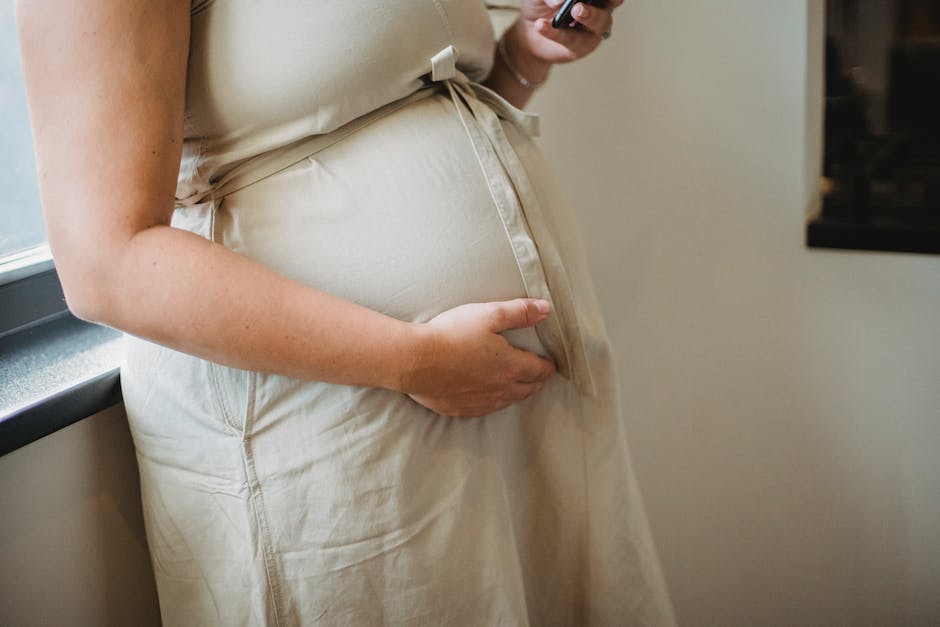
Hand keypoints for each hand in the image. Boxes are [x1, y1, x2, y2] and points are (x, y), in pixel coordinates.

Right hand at [402, 298, 556, 417]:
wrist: (414, 361)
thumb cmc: (451, 335)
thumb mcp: (488, 315)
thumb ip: (519, 312)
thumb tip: (546, 309)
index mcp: (510, 366)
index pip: (540, 370)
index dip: (548, 366)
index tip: (551, 364)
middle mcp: (500, 389)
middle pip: (527, 389)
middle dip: (536, 381)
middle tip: (539, 376)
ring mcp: (480, 402)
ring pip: (508, 402)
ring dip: (517, 393)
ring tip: (518, 387)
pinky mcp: (461, 409)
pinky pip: (485, 409)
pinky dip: (493, 402)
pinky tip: (488, 398)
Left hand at [510, 0, 620, 68]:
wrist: (527, 33)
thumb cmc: (540, 6)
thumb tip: (560, 1)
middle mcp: (599, 7)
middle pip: (615, 0)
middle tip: (586, 1)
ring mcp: (593, 28)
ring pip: (601, 22)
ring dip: (590, 15)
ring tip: (574, 10)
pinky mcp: (582, 47)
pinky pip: (573, 40)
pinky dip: (556, 33)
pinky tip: (541, 24)